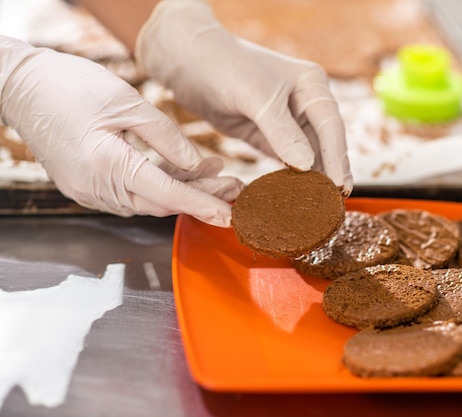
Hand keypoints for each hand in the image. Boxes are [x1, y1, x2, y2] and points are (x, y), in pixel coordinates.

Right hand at [0, 36, 242, 226]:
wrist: (20, 87)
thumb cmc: (69, 86)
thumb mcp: (127, 103)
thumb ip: (166, 137)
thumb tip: (197, 163)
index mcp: (107, 166)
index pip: (168, 193)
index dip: (202, 203)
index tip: (229, 214)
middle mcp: (97, 188)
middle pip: (162, 202)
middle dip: (201, 197)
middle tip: (234, 188)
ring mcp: (89, 192)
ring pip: (148, 200)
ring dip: (183, 191)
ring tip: (216, 175)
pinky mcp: (87, 187)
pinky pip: (131, 194)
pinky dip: (159, 186)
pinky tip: (182, 171)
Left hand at [135, 0, 352, 195]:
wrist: (185, 60)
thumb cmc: (223, 65)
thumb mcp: (255, 96)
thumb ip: (282, 131)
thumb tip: (307, 164)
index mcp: (311, 85)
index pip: (331, 126)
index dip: (337, 158)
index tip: (340, 187)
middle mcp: (304, 102)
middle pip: (324, 144)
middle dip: (328, 173)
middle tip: (332, 205)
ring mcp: (286, 120)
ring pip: (306, 155)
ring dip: (310, 179)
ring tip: (317, 207)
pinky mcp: (266, 134)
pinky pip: (283, 160)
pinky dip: (288, 177)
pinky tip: (292, 196)